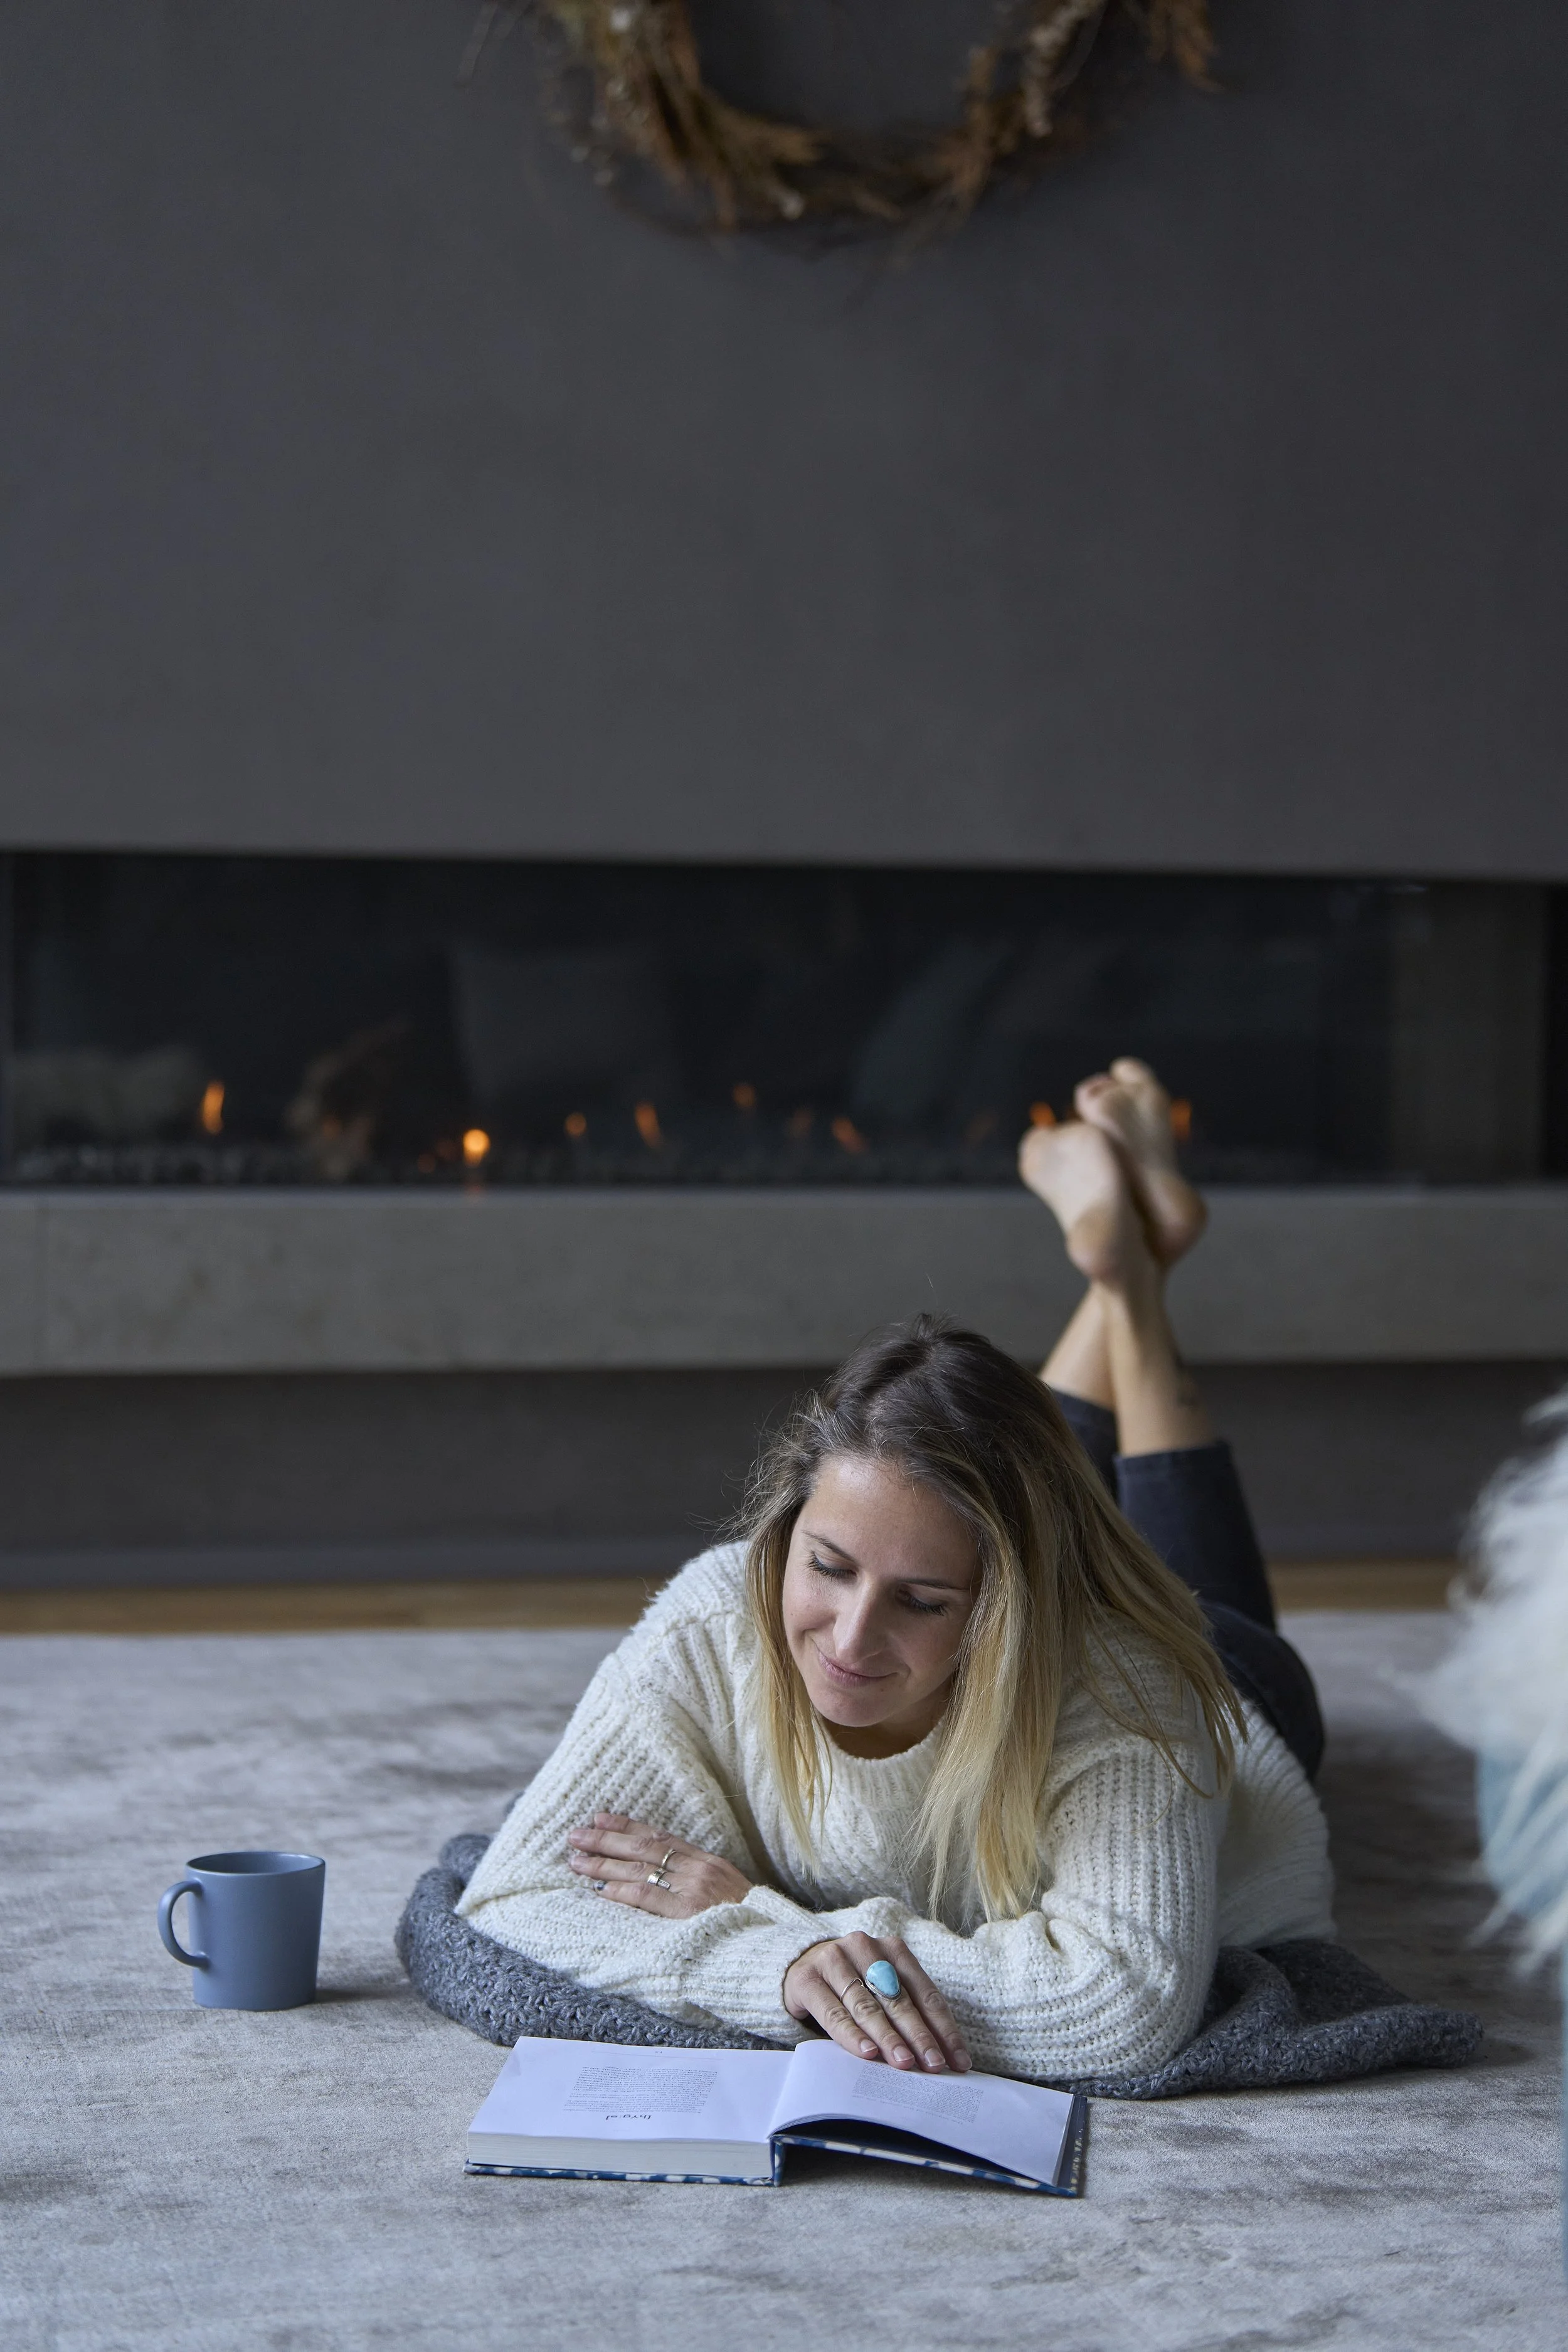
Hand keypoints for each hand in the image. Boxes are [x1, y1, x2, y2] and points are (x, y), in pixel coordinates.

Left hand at [566, 1813, 751, 1918]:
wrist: (772, 1942)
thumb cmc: (749, 1922)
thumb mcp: (727, 1891)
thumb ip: (698, 1880)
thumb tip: (665, 1875)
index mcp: (707, 1861)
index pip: (659, 1836)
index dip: (627, 1826)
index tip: (601, 1818)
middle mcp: (698, 1869)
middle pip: (643, 1848)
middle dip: (606, 1840)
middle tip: (576, 1835)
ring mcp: (693, 1889)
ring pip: (639, 1870)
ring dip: (604, 1865)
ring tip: (576, 1861)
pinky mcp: (687, 1913)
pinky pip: (647, 1897)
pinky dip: (622, 1891)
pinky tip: (600, 1889)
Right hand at [783, 1933, 969, 2072]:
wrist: (801, 1969)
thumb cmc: (852, 1987)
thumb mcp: (882, 1992)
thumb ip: (907, 2014)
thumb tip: (941, 2056)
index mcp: (892, 1949)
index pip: (924, 1992)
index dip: (943, 2027)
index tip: (957, 2060)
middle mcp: (864, 1948)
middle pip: (898, 1999)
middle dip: (919, 2035)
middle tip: (934, 2065)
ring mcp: (834, 1960)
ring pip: (867, 2005)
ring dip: (888, 2037)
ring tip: (904, 2062)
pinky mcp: (807, 1978)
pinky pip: (833, 2011)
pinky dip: (851, 2034)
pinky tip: (867, 2052)